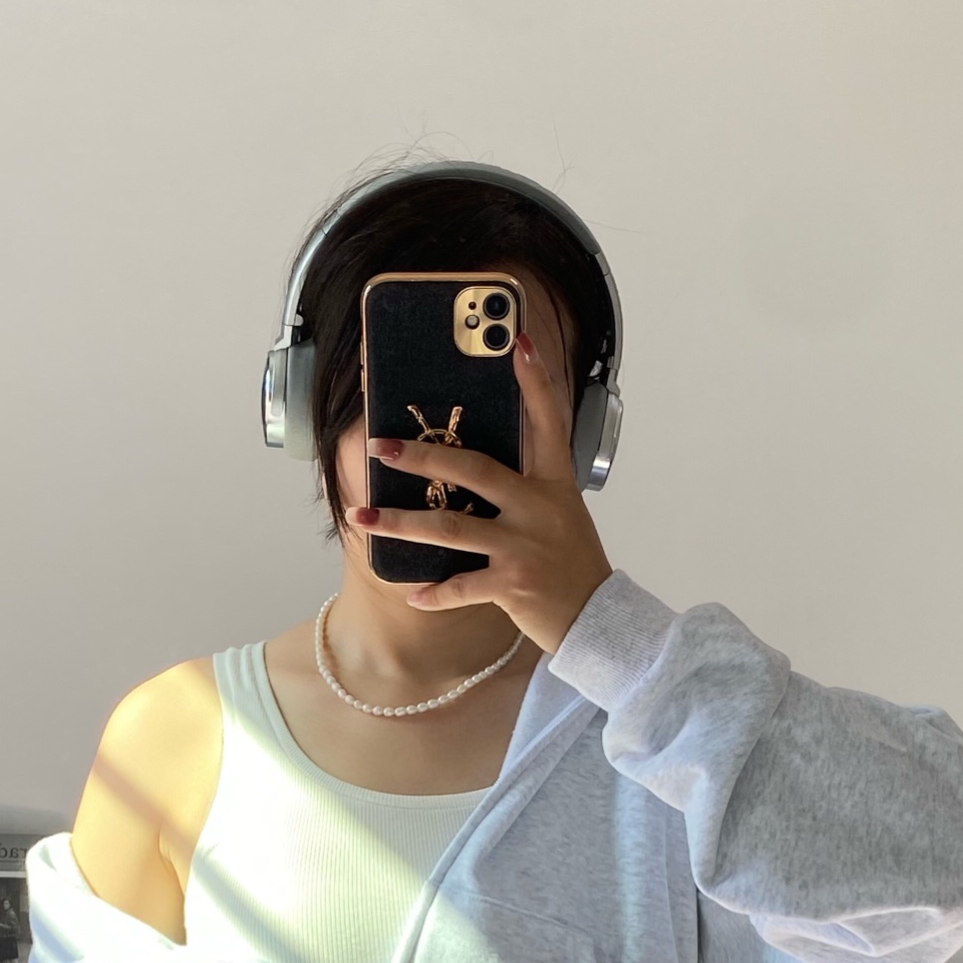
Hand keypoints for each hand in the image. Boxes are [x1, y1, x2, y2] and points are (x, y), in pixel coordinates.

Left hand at [349, 332, 614, 655]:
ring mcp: (523, 547)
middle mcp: (538, 509)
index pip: (548, 422)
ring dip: (400, 524)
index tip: (518, 343)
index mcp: (554, 484)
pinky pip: (461, 586)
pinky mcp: (512, 585)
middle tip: (380, 447)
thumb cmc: (573, 564)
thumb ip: (526, 489)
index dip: (535, 382)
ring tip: (363, 517)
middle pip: (472, 470)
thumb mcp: (561, 514)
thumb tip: (473, 470)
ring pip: (450, 528)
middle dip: (421, 458)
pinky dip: (435, 593)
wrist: (599, 619)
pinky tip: (414, 593)